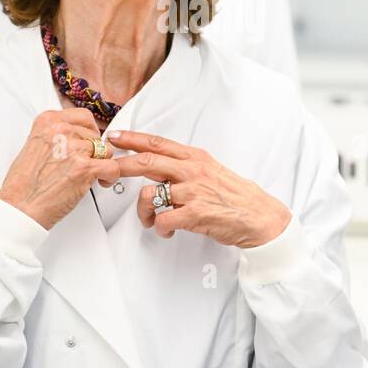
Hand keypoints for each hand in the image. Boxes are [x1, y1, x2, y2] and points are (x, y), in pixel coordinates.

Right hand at [0, 107, 120, 229]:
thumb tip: (75, 137)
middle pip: (95, 134)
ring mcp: (74, 148)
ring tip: (92, 174)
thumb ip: (55, 136)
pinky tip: (102, 181)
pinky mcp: (85, 168)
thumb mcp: (34, 145)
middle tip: (85, 163)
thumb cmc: (24, 184)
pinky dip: (110, 176)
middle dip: (93, 150)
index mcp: (48, 121)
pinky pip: (113, 167)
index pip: (83, 117)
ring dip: (102, 163)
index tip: (86, 141)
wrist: (20, 207)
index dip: (88, 132)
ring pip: (106, 150)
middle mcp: (61, 131)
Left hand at [105, 129, 291, 247]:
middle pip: (146, 163)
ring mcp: (193, 192)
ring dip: (143, 212)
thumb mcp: (210, 170)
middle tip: (108, 171)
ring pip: (150, 195)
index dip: (132, 139)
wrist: (259, 216)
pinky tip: (168, 230)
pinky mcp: (195, 214)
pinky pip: (163, 220)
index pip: (157, 143)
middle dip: (121, 166)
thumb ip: (184, 167)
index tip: (115, 137)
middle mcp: (192, 171)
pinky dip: (160, 228)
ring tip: (151, 220)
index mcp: (195, 158)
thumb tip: (157, 164)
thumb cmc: (234, 196)